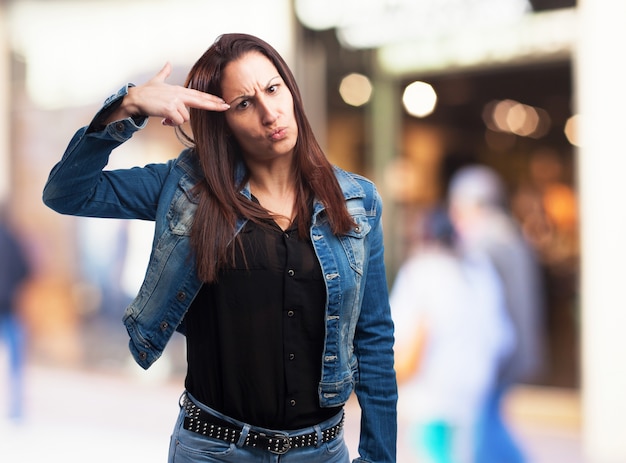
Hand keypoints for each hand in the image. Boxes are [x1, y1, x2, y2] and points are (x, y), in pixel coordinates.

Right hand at [107, 62, 229, 125]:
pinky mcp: (169, 109)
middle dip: (214, 104)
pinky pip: (177, 121)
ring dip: (176, 120)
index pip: (199, 94)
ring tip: (166, 118)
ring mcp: (174, 101)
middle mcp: (179, 94)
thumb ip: (164, 72)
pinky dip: (171, 123)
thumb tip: (167, 63)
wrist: (134, 98)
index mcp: (179, 90)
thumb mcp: (157, 80)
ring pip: (185, 117)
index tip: (222, 101)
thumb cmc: (145, 92)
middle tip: (226, 107)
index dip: (211, 98)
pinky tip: (164, 120)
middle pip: (201, 100)